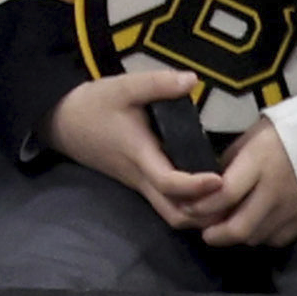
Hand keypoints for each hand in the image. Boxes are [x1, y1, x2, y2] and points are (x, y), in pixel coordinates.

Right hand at [42, 66, 222, 228]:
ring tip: (229, 200)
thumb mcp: (122, 87)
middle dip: (205, 214)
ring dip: (201, 216)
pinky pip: (169, 206)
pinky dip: (192, 208)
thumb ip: (157, 84)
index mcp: (139, 157)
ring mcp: (142, 186)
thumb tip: (192, 80)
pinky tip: (214, 195)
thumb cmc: (93, 105)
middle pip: (175, 215)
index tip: (219, 179)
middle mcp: (142, 179)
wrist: (62, 122)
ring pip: (173, 215)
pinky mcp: (143, 185)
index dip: (195, 186)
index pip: (169, 184)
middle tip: (234, 199)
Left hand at [186, 117, 296, 247]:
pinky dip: (260, 236)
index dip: (202, 206)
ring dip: (236, 236)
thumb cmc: (283, 136)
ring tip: (226, 227)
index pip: (224, 194)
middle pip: (239, 227)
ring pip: (255, 237)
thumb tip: (206, 188)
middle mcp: (274, 191)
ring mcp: (291, 210)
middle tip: (205, 232)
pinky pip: (275, 239)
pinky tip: (253, 226)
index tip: (188, 208)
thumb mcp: (249, 140)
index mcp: (258, 164)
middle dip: (216, 234)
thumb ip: (229, 165)